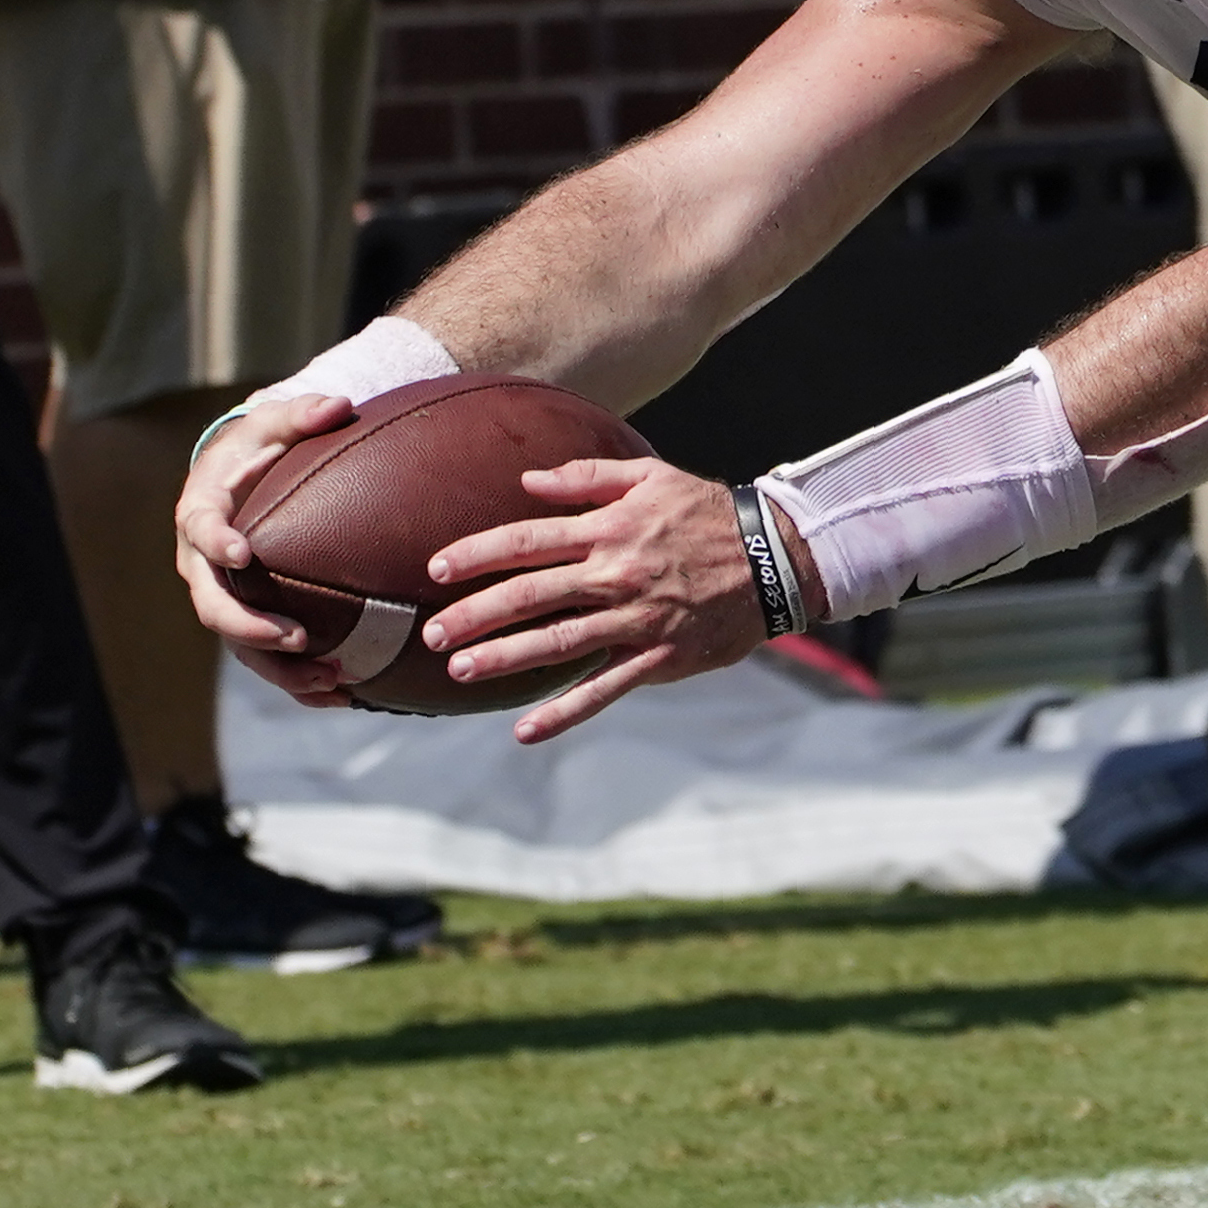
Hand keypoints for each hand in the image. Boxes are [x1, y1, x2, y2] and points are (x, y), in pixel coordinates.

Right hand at [173, 387, 364, 707]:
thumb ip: (304, 413)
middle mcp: (202, 564)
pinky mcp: (247, 617)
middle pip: (213, 606)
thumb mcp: (276, 421)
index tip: (243, 553)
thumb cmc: (260, 444)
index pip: (201, 530)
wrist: (240, 474)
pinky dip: (299, 682)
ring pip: (239, 645)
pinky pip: (266, 659)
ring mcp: (222, 595)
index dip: (217, 543)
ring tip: (332, 680)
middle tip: (297, 638)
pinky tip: (345, 696)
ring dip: (280, 669)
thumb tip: (340, 406)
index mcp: (202, 513)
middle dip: (251, 626)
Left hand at [419, 456, 776, 743]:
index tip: (435, 569)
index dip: (476, 554)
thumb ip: (587, 476)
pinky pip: (604, 689)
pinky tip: (525, 731)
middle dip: (473, 615)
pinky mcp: (658, 656)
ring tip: (459, 671)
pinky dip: (564, 712)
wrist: (775, 557)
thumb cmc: (707, 512)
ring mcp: (636, 620)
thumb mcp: (652, 477)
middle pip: (529, 595)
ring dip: (503, 658)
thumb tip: (528, 482)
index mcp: (609, 530)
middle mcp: (615, 576)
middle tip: (431, 636)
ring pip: (557, 643)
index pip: (527, 540)